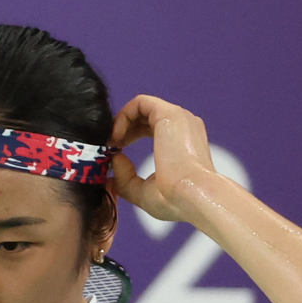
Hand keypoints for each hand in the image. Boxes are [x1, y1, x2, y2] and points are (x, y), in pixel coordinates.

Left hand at [108, 94, 230, 224]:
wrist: (192, 197)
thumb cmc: (174, 200)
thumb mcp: (143, 191)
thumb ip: (126, 177)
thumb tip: (114, 159)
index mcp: (182, 141)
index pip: (152, 128)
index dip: (128, 137)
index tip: (114, 154)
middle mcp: (183, 125)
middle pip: (145, 116)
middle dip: (122, 129)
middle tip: (109, 147)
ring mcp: (178, 117)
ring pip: (142, 107)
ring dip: (120, 123)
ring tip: (111, 143)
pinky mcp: (169, 114)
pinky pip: (140, 103)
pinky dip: (123, 116)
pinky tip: (116, 137)